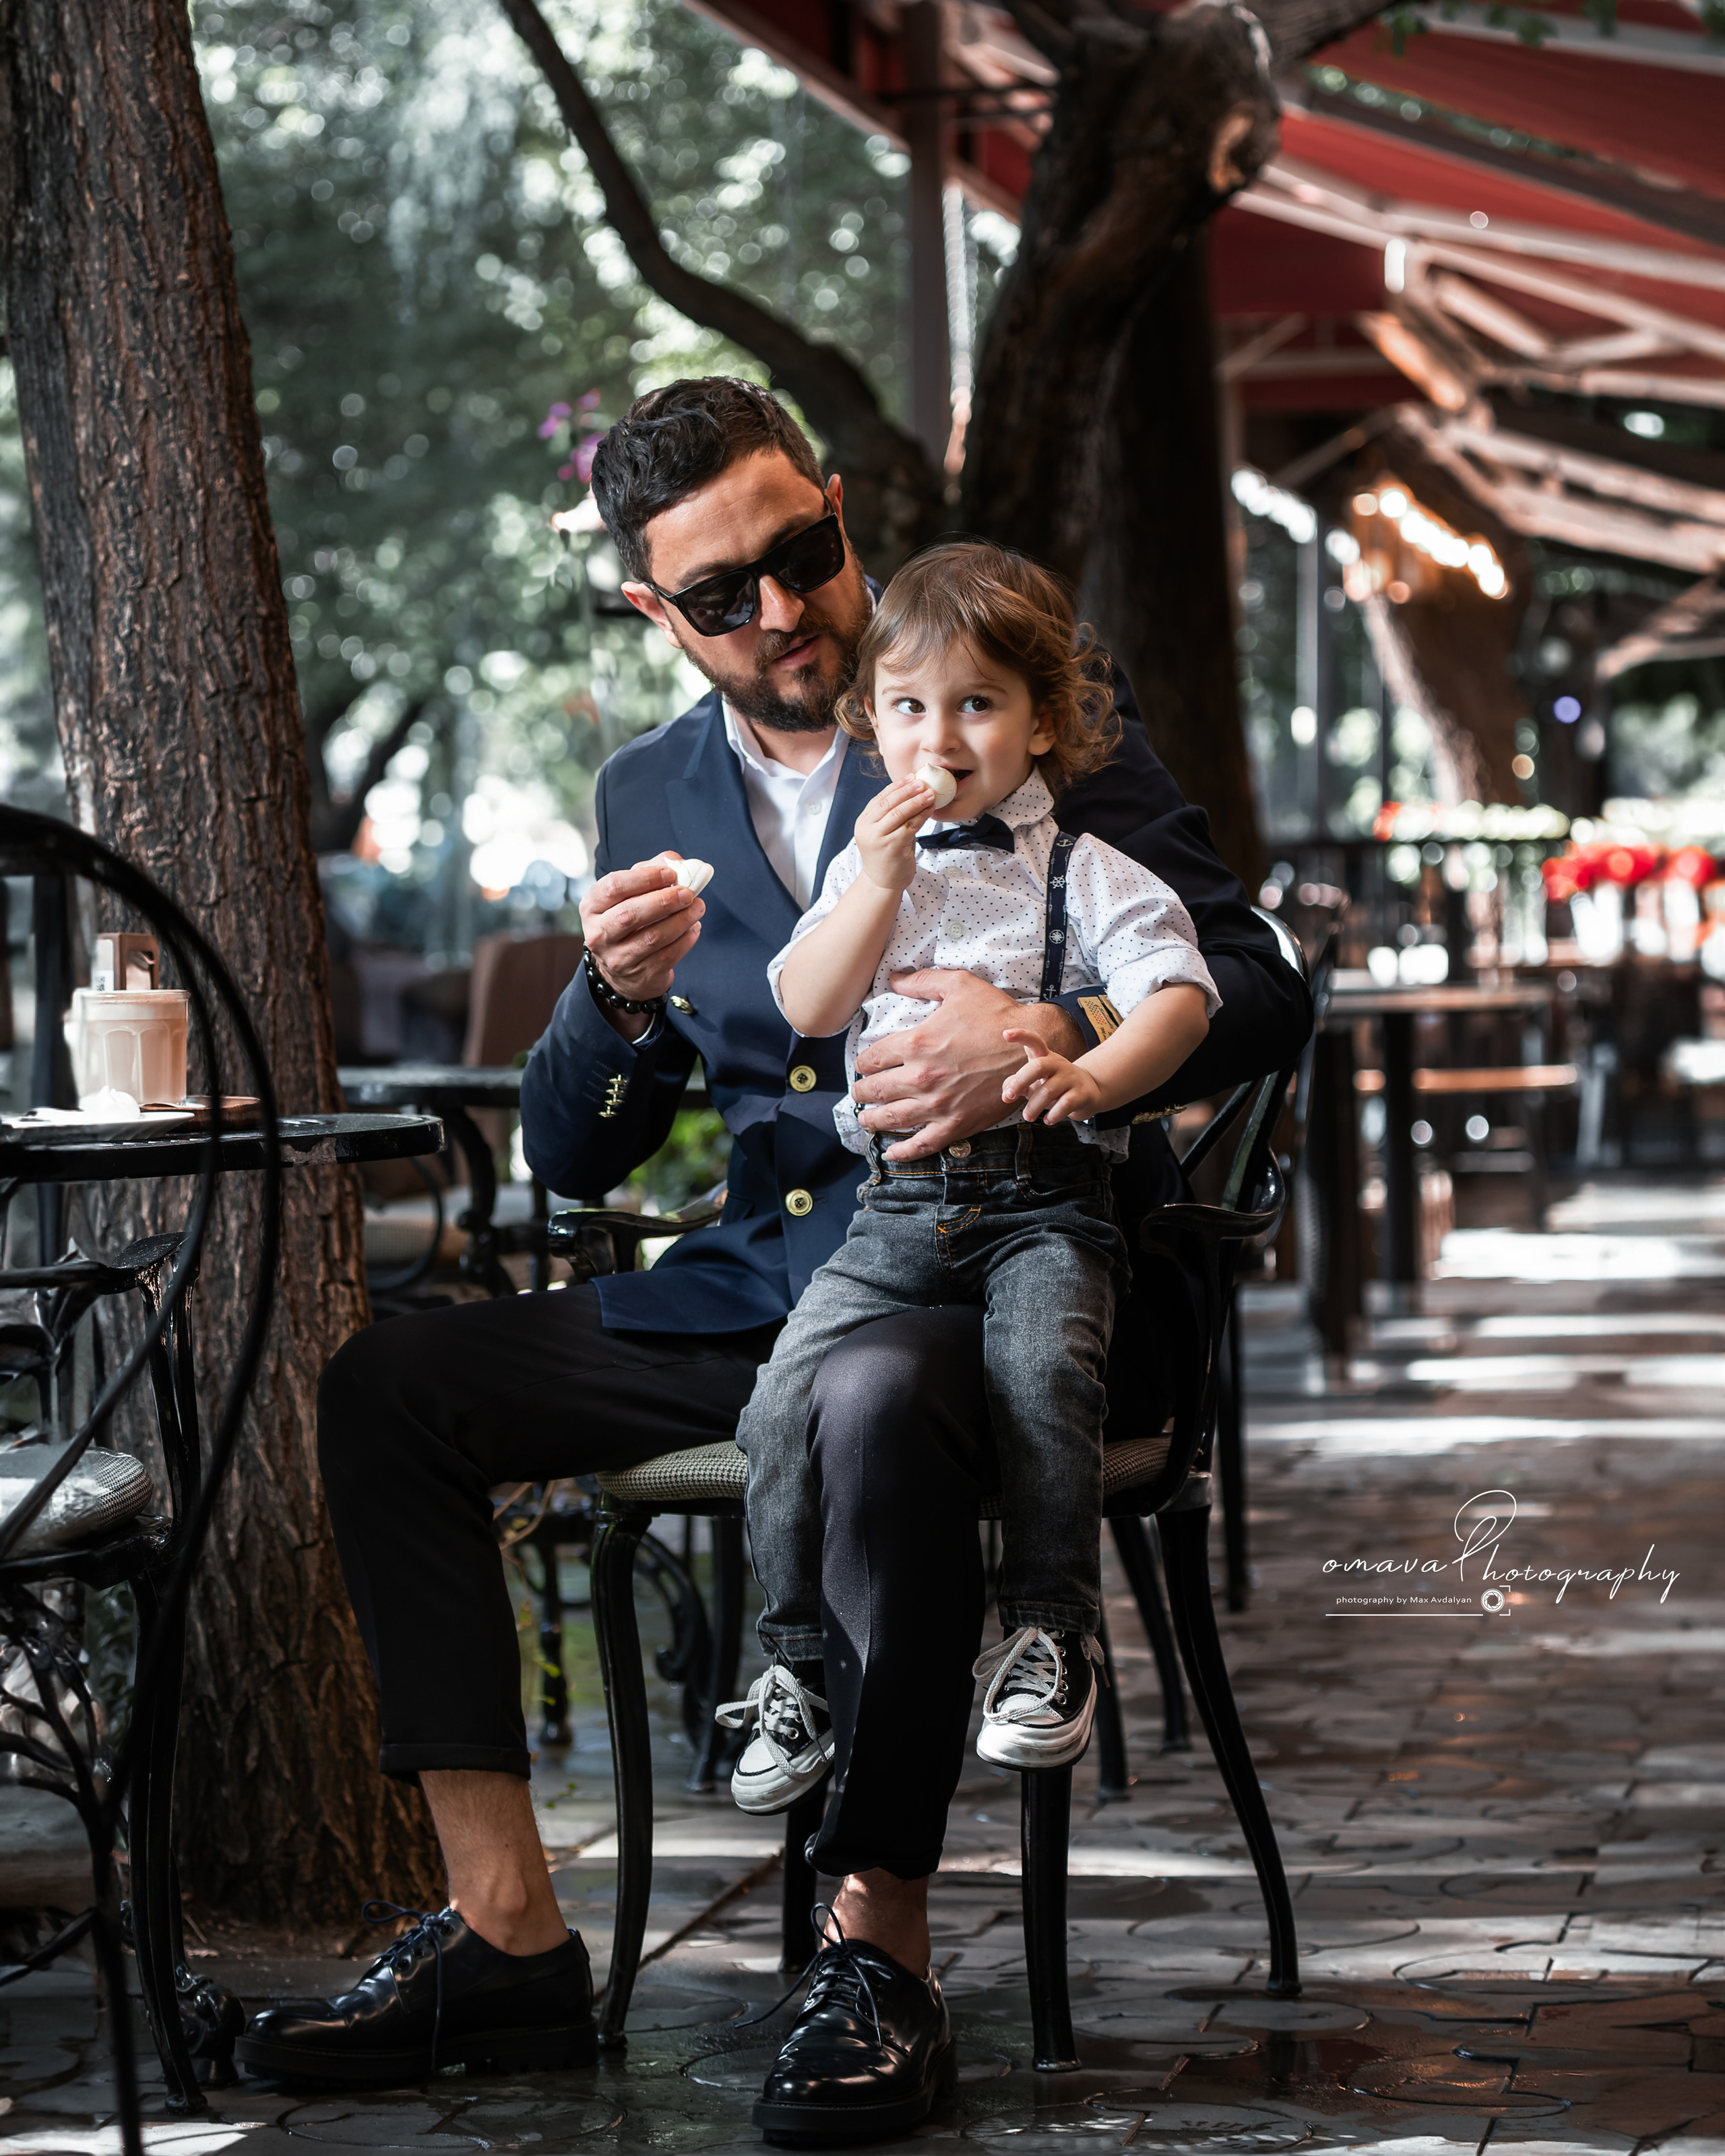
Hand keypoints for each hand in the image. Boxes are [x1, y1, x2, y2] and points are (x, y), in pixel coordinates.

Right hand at [579, 855, 703, 1035]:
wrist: (624, 971)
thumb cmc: (629, 921)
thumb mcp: (630, 894)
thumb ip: (650, 871)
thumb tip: (677, 861)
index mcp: (592, 907)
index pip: (614, 886)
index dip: (645, 877)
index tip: (670, 874)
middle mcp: (599, 934)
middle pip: (631, 914)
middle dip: (664, 901)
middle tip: (688, 893)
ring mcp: (617, 958)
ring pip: (653, 937)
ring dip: (681, 920)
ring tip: (698, 908)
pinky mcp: (640, 975)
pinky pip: (668, 955)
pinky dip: (686, 940)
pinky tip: (694, 927)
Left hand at [851, 969, 1084, 1159]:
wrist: (1030, 1051)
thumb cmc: (996, 1015)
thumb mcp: (960, 985)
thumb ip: (922, 981)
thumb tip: (893, 977)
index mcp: (917, 1043)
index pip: (874, 1058)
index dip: (864, 1062)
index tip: (864, 1066)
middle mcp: (921, 1077)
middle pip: (876, 1090)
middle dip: (862, 1092)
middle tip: (859, 1092)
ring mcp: (937, 1105)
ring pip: (891, 1118)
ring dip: (872, 1120)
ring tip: (865, 1119)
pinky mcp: (955, 1124)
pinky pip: (921, 1144)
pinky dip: (902, 1152)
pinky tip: (890, 1152)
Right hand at [853, 776, 935, 893]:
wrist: (882, 882)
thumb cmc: (886, 856)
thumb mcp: (883, 832)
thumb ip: (890, 815)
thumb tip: (911, 792)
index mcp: (863, 822)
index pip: (880, 798)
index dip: (896, 786)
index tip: (911, 777)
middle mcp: (867, 829)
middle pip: (888, 803)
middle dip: (907, 790)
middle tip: (922, 782)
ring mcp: (878, 838)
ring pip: (899, 813)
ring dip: (917, 801)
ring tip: (930, 793)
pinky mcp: (892, 846)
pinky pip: (910, 826)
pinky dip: (922, 815)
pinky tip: (930, 810)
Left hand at [1001, 1027, 1102, 1125]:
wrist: (1090, 1091)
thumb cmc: (1055, 1085)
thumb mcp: (1034, 1082)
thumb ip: (1016, 1084)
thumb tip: (1006, 1094)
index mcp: (1045, 1057)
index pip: (1034, 1041)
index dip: (1021, 1036)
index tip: (1005, 1034)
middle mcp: (1059, 1064)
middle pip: (1038, 1066)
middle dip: (1020, 1081)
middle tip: (1009, 1097)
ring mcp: (1072, 1078)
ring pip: (1048, 1091)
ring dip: (1033, 1107)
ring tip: (1028, 1116)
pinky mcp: (1082, 1094)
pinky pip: (1064, 1104)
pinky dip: (1052, 1115)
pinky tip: (1048, 1119)